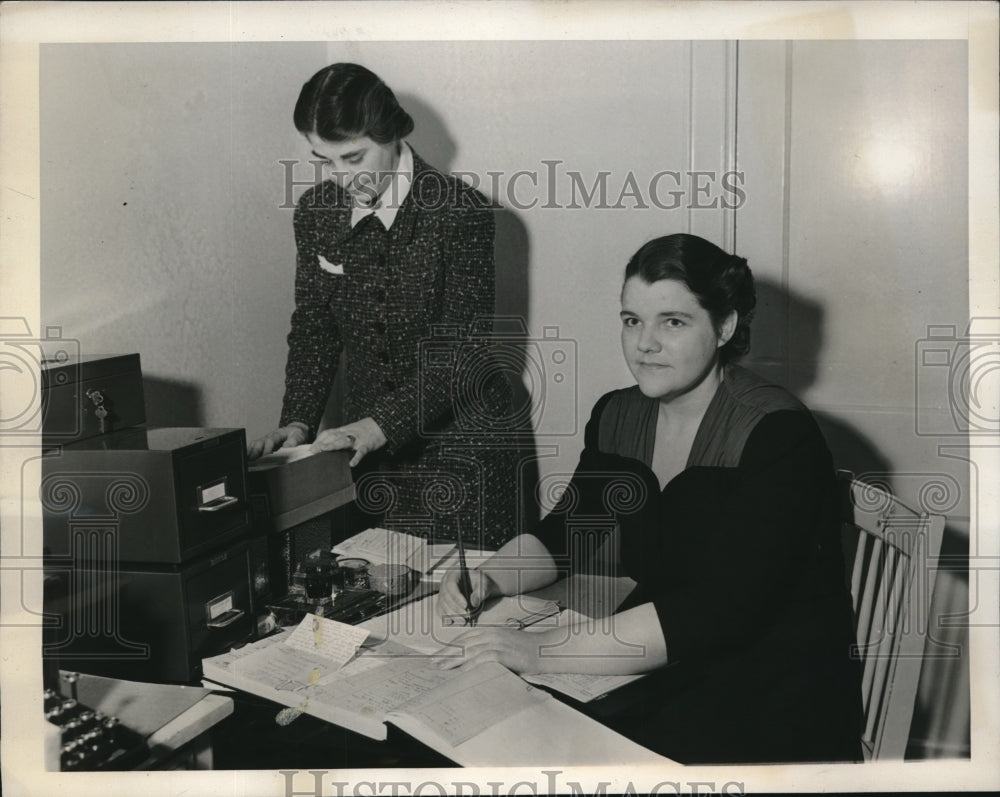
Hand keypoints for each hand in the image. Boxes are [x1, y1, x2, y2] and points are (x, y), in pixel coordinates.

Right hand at [247, 424, 307, 459]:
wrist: (295, 431)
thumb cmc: (296, 434)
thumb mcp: (298, 436)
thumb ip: (293, 441)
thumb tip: (286, 447)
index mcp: (277, 434)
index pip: (270, 440)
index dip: (267, 448)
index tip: (266, 456)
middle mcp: (269, 437)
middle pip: (259, 443)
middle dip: (254, 451)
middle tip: (251, 460)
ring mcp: (265, 441)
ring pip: (255, 445)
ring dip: (250, 453)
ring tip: (246, 462)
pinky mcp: (264, 445)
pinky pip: (255, 448)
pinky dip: (250, 454)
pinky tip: (248, 462)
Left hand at [310, 417, 386, 466]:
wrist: (380, 424)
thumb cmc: (364, 430)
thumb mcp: (350, 431)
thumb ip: (339, 437)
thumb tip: (326, 445)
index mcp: (343, 430)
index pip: (328, 433)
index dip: (319, 440)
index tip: (311, 447)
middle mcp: (348, 433)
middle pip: (333, 437)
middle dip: (322, 443)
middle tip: (312, 450)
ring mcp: (358, 439)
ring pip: (344, 441)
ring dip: (333, 445)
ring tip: (324, 450)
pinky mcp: (367, 444)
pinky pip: (361, 451)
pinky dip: (356, 457)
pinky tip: (352, 464)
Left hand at [433, 626, 549, 674]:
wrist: (545, 648)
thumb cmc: (527, 649)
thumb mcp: (506, 643)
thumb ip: (491, 648)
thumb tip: (475, 660)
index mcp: (491, 631)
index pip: (465, 637)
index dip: (451, 645)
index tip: (440, 652)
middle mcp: (492, 635)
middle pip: (463, 643)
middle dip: (447, 653)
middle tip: (433, 661)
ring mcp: (497, 643)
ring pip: (469, 651)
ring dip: (453, 660)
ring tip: (441, 667)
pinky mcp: (503, 654)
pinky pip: (482, 660)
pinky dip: (470, 666)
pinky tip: (460, 672)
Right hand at [436, 566, 499, 623]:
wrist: (478, 586)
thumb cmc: (480, 583)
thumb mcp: (484, 584)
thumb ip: (480, 592)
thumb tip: (474, 603)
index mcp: (454, 573)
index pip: (451, 584)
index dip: (456, 596)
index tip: (465, 606)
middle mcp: (445, 581)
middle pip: (445, 596)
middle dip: (455, 608)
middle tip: (466, 616)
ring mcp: (442, 591)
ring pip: (442, 604)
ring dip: (451, 614)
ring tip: (463, 621)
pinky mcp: (442, 601)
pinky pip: (440, 609)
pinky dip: (446, 616)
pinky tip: (454, 621)